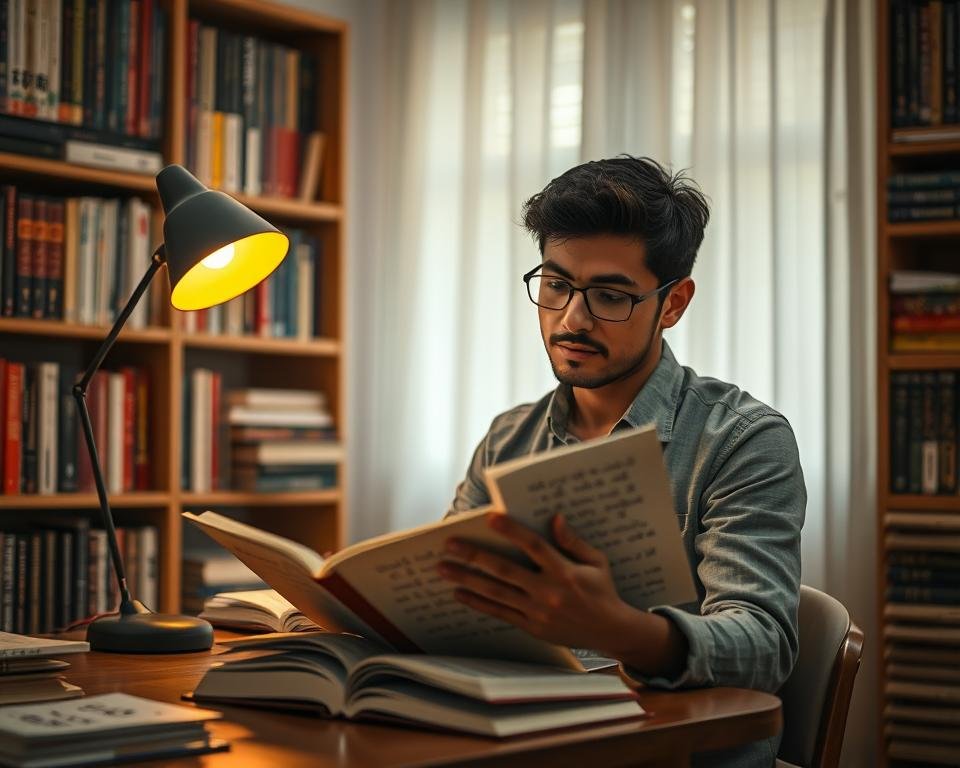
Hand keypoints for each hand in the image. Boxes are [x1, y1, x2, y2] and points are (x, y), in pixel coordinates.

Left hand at [436, 512, 635, 654]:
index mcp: (564, 571)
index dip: (511, 531)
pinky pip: (499, 613)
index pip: (533, 546)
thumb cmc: (603, 591)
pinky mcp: (531, 626)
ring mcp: (537, 611)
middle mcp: (548, 591)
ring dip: (467, 580)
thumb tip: (554, 518)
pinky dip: (478, 603)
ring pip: (496, 592)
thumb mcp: (596, 561)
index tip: (490, 518)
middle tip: (449, 545)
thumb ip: (573, 541)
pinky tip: (459, 593)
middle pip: (504, 570)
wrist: (610, 631)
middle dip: (474, 556)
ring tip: (443, 569)